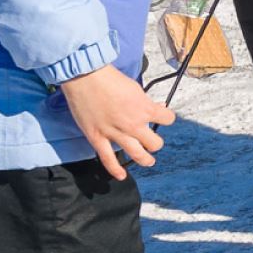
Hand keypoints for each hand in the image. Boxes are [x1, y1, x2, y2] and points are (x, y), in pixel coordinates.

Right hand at [61, 66, 175, 179]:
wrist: (85, 77)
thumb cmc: (110, 79)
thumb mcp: (136, 88)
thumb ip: (146, 101)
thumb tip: (157, 107)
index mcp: (145, 109)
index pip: (168, 119)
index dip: (166, 117)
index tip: (163, 117)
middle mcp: (133, 124)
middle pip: (154, 143)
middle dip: (155, 142)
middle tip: (152, 142)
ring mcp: (115, 133)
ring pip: (137, 154)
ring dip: (145, 159)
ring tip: (148, 160)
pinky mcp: (97, 138)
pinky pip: (108, 159)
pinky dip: (115, 169)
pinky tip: (121, 175)